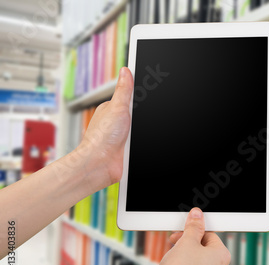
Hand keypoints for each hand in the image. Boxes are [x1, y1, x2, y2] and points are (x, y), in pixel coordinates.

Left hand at [76, 67, 133, 190]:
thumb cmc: (101, 137)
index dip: (139, 96)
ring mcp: (121, 136)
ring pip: (138, 128)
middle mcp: (116, 122)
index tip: (144, 97)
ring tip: (133, 136)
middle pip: (137, 113)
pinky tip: (135, 145)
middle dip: (140, 115)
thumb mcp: (117, 107)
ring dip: (137, 133)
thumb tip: (125, 71)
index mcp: (112, 108)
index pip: (130, 97)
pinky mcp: (125, 149)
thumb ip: (123, 90)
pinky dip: (138, 145)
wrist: (99, 163)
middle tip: (135, 120)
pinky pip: (137, 143)